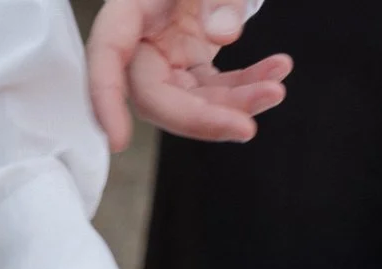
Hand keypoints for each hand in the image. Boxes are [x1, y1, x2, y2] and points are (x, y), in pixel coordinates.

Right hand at [87, 0, 290, 152]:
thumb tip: (224, 34)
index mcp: (127, 9)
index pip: (107, 59)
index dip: (106, 101)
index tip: (118, 142)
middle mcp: (141, 41)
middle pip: (156, 96)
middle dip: (202, 118)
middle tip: (245, 128)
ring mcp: (166, 54)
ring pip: (190, 100)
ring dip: (234, 104)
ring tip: (274, 89)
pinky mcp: (190, 61)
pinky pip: (214, 87)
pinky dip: (246, 85)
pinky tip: (275, 72)